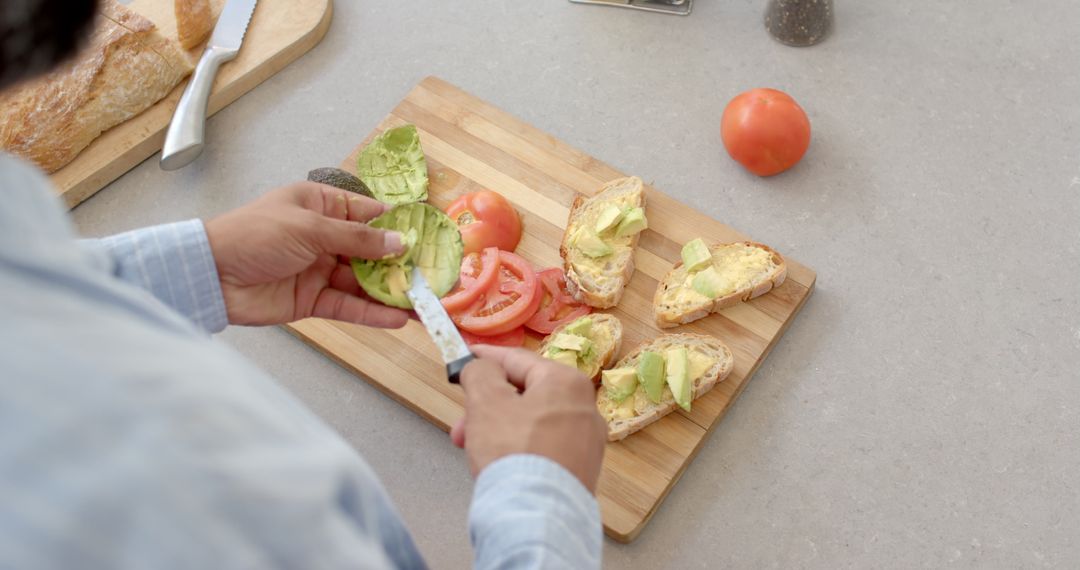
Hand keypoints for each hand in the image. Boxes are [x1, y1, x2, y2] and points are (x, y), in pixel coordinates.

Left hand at [204, 182, 408, 327]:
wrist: (211, 275)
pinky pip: (347, 306)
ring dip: (390, 293)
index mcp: (319, 206)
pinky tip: (396, 319)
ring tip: (422, 303)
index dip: (396, 226)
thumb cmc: (255, 235)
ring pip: (362, 283)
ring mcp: (318, 270)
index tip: (426, 238)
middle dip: (399, 265)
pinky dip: (371, 313)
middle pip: (369, 252)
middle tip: (431, 277)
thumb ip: (358, 240)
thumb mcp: (311, 228)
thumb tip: (400, 242)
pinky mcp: (311, 300)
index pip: (366, 214)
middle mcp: (322, 237)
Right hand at [451, 345, 606, 492]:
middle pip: (525, 395)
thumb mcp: (486, 401)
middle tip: (460, 427)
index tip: (466, 356)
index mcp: (567, 382)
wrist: (538, 517)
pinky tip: (500, 465)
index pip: (519, 359)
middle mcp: (586, 408)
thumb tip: (481, 367)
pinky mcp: (582, 471)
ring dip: (498, 430)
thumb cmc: (513, 451)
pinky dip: (518, 449)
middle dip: (486, 408)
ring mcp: (588, 443)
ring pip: (532, 423)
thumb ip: (480, 373)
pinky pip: (544, 447)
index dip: (487, 357)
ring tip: (472, 450)